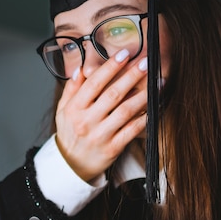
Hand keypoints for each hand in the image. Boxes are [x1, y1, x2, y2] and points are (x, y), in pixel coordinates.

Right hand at [55, 51, 147, 181]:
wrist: (71, 165)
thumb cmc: (70, 133)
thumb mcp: (62, 110)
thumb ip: (71, 88)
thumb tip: (81, 68)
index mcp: (74, 108)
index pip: (94, 83)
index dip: (110, 67)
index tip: (124, 53)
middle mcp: (87, 121)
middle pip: (113, 94)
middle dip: (132, 76)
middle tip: (147, 62)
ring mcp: (101, 135)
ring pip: (126, 111)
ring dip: (144, 95)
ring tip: (157, 81)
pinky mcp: (113, 148)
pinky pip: (132, 131)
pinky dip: (145, 118)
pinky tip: (155, 106)